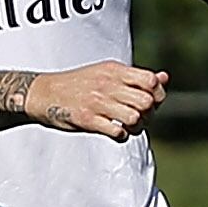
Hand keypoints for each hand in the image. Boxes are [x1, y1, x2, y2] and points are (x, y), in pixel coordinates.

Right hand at [32, 61, 166, 140]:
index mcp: (115, 70)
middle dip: (148, 114)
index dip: (157, 95)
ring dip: (136, 127)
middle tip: (139, 118)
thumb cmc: (79, 84)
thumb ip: (135, 77)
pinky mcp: (87, 119)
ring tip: (127, 127)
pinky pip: (117, 132)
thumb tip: (164, 78)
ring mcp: (97, 102)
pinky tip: (115, 132)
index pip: (151, 81)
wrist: (44, 93)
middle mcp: (107, 84)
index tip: (150, 103)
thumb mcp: (107, 73)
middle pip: (146, 102)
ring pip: (135, 118)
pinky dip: (121, 136)